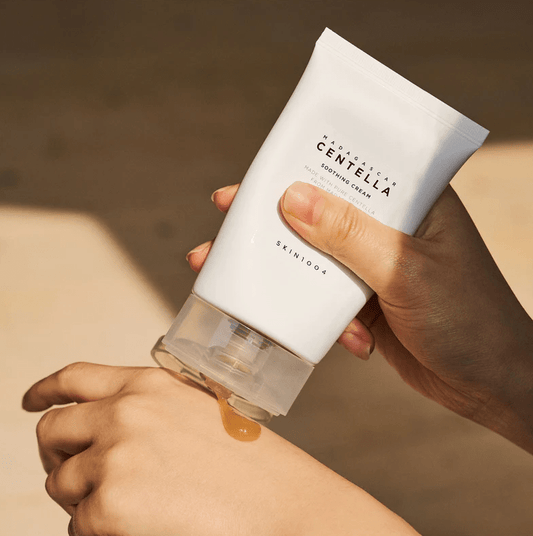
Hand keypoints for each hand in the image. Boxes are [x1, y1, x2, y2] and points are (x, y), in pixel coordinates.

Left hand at [23, 363, 418, 535]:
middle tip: (75, 473)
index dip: (44, 390)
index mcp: (149, 384)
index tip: (30, 401)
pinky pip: (78, 527)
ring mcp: (113, 461)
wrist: (287, 507)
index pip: (74, 377)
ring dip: (84, 498)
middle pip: (52, 431)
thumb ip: (148, 408)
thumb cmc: (252, 464)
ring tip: (135, 505)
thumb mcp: (197, 412)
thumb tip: (104, 427)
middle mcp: (125, 414)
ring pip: (62, 485)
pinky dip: (100, 530)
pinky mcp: (107, 511)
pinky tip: (145, 525)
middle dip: (58, 455)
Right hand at [188, 182, 532, 452]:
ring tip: (240, 284)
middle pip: (320, 213)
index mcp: (410, 201)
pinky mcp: (369, 300)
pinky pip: (328, 298)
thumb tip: (292, 198)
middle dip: (272, 225)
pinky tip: (344, 341)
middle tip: (225, 228)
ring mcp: (376, 264)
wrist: (492, 385)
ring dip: (284, 273)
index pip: (347, 170)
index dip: (296, 170)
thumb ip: (349, 234)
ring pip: (316, 257)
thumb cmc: (468, 319)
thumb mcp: (404, 270)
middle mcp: (390, 226)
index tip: (251, 181)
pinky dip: (323, 317)